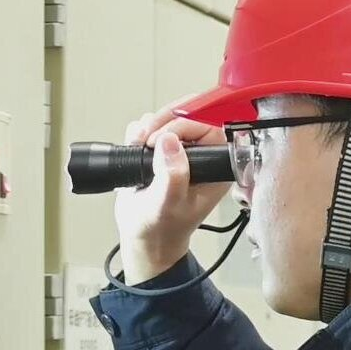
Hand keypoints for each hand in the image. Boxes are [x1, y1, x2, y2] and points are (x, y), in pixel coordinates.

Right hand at [114, 112, 233, 284]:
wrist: (144, 235)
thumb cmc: (162, 227)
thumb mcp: (167, 205)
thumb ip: (173, 176)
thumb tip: (170, 141)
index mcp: (216, 168)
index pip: (210, 126)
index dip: (185, 124)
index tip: (161, 140)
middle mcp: (202, 155)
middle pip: (189, 114)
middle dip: (162, 120)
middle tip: (144, 139)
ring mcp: (181, 150)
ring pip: (168, 117)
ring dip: (148, 126)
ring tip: (137, 147)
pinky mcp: (161, 149)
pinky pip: (151, 125)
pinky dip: (138, 131)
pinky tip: (134, 149)